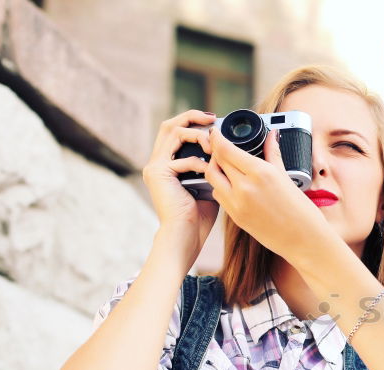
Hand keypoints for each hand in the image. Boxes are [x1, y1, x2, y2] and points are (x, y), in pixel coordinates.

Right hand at [141, 109, 219, 258]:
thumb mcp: (209, 185)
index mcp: (168, 164)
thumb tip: (228, 153)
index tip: (215, 122)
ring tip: (213, 145)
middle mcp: (158, 162)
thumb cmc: (198, 217)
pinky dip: (198, 163)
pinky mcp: (157, 174)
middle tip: (212, 118)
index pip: (177, 132)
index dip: (194, 123)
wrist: (186, 237)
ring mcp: (155, 167)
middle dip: (192, 117)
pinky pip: (180, 158)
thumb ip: (213, 168)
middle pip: (170, 125)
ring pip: (173, 132)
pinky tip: (208, 171)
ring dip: (197, 135)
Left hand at [204, 127, 331, 263]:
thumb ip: (273, 154)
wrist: (305, 241)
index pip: (225, 149)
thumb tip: (271, 136)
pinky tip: (232, 184)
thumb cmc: (302, 211)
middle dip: (216, 151)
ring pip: (212, 178)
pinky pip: (219, 195)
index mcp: (260, 173)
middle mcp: (245, 187)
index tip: (216, 133)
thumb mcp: (287, 178)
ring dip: (215, 168)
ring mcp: (237, 204)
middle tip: (221, 147)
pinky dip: (221, 186)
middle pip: (216, 161)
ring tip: (226, 166)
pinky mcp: (235, 217)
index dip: (217, 138)